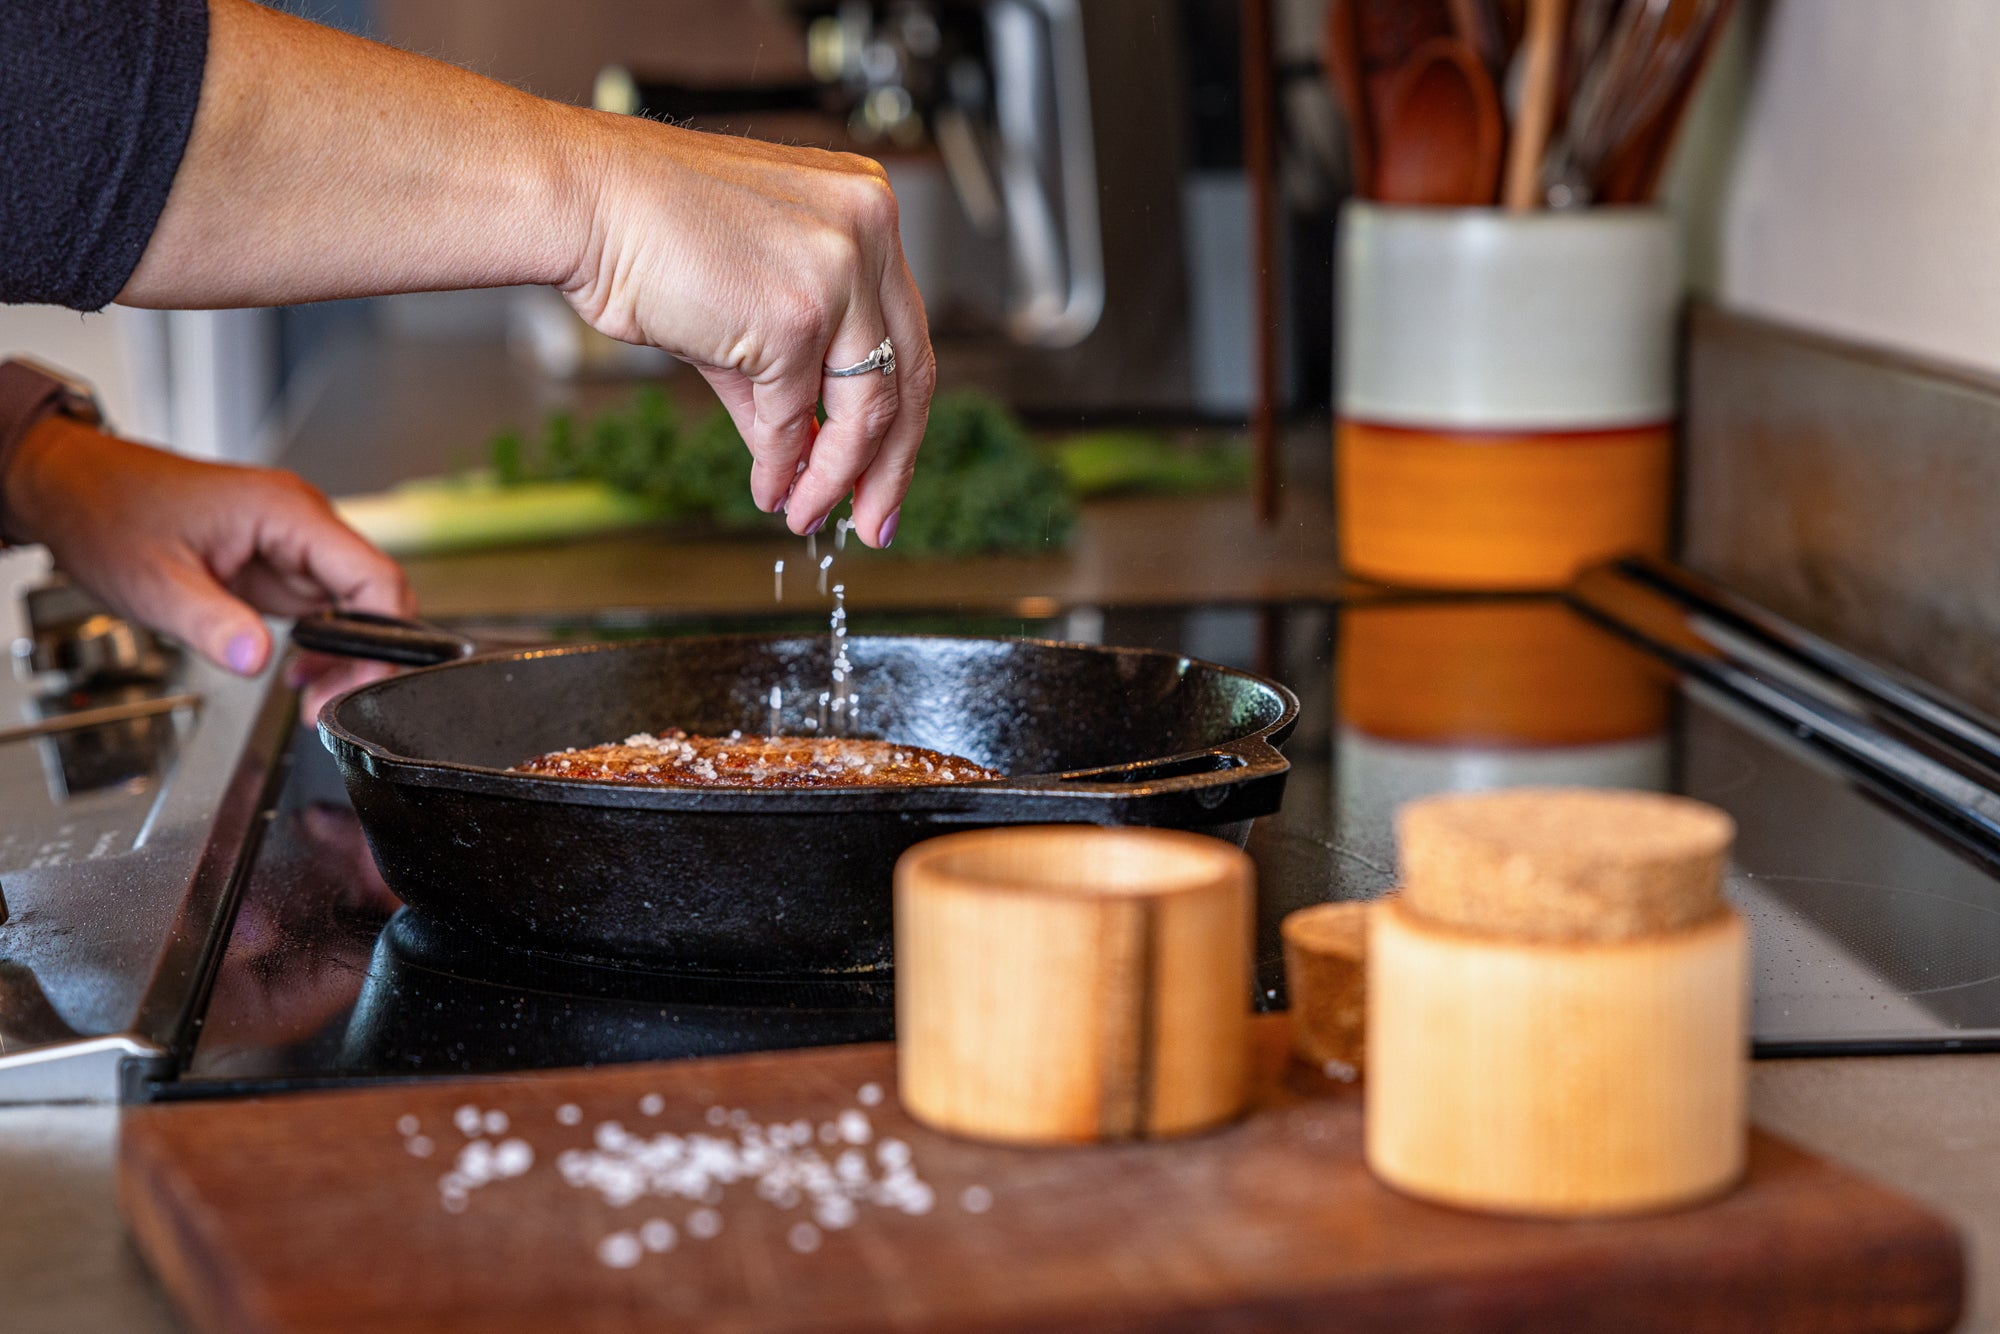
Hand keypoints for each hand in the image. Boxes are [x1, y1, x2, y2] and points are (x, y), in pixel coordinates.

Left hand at [3, 417, 412, 710]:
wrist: (75, 491)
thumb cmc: (109, 515)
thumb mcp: (155, 581)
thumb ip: (211, 623)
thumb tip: (258, 661)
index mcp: (288, 514)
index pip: (376, 578)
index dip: (384, 640)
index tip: (361, 686)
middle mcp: (303, 526)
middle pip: (374, 600)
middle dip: (363, 661)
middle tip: (327, 707)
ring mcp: (293, 546)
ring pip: (354, 611)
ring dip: (342, 660)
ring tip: (311, 700)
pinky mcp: (278, 565)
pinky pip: (322, 612)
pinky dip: (319, 649)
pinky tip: (293, 674)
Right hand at [562, 118, 935, 545]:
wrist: (585, 199)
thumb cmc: (651, 229)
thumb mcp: (750, 296)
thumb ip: (791, 375)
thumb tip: (807, 456)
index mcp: (867, 208)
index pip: (907, 334)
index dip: (900, 415)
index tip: (887, 470)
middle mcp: (869, 233)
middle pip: (909, 376)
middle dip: (891, 464)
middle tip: (874, 520)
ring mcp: (838, 273)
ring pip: (866, 409)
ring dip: (836, 478)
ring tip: (809, 514)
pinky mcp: (795, 317)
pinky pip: (795, 416)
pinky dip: (781, 464)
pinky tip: (769, 489)